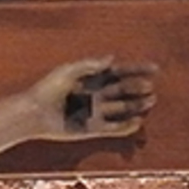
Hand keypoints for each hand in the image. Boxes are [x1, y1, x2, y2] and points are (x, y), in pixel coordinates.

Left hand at [29, 57, 157, 140]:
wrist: (34, 113)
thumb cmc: (48, 88)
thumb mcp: (68, 71)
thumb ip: (90, 65)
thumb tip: (113, 59)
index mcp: (92, 78)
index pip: (120, 72)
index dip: (137, 70)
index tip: (154, 69)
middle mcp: (95, 94)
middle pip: (123, 90)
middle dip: (138, 89)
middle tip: (150, 89)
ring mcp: (94, 112)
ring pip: (121, 109)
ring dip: (136, 106)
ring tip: (150, 102)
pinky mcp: (91, 129)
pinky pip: (112, 128)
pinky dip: (125, 126)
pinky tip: (138, 123)